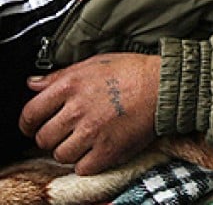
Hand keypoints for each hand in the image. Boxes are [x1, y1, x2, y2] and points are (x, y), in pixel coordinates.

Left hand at [19, 53, 159, 174]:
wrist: (166, 86)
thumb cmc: (134, 71)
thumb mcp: (94, 63)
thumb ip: (61, 75)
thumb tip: (34, 84)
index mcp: (70, 86)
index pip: (30, 114)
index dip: (28, 124)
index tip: (33, 127)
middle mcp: (77, 110)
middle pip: (44, 138)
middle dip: (52, 137)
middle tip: (64, 133)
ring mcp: (93, 132)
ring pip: (61, 155)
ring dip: (69, 151)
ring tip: (83, 141)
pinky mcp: (109, 149)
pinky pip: (83, 168)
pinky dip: (87, 163)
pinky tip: (96, 151)